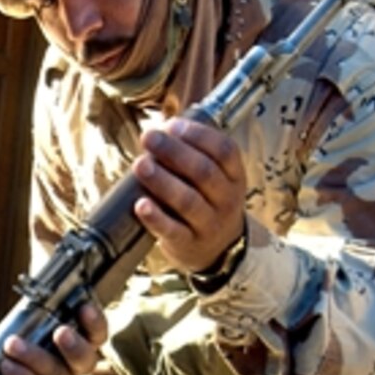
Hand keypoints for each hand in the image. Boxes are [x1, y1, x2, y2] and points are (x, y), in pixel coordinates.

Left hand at [0, 302, 103, 374]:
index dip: (94, 323)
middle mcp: (74, 372)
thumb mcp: (23, 339)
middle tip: (60, 332)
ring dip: (34, 357)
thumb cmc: (13, 365)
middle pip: (84, 359)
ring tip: (12, 344)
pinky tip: (7, 367)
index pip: (95, 335)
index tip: (84, 308)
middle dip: (75, 346)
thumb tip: (28, 297)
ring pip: (56, 374)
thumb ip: (30, 322)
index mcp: (74, 349)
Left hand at [133, 118, 246, 273]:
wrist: (218, 250)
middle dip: (174, 152)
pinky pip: (172, 230)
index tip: (173, 125)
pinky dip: (155, 218)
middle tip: (149, 137)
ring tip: (141, 164)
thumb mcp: (215, 177)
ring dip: (162, 181)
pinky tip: (140, 204)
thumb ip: (193, 153)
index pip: (225, 151)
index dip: (199, 136)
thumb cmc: (207, 201)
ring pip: (188, 201)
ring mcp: (209, 224)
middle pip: (203, 172)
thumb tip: (161, 127)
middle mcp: (226, 199)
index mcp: (234, 176)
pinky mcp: (188, 244)